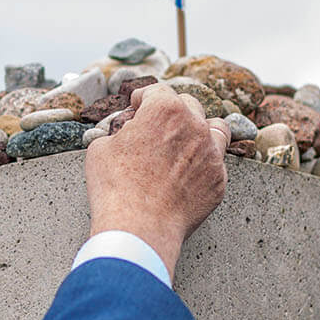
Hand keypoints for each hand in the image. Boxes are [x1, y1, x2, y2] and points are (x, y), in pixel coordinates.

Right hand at [84, 83, 228, 280]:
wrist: (139, 228)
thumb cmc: (115, 187)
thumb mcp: (101, 148)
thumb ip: (119, 132)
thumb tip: (127, 134)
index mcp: (165, 110)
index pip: (157, 91)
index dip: (143, 98)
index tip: (136, 106)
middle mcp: (195, 126)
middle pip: (189, 105)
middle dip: (171, 112)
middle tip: (158, 126)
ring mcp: (212, 154)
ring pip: (217, 128)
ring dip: (202, 130)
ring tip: (188, 141)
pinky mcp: (218, 181)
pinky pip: (216, 163)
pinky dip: (204, 164)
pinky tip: (188, 175)